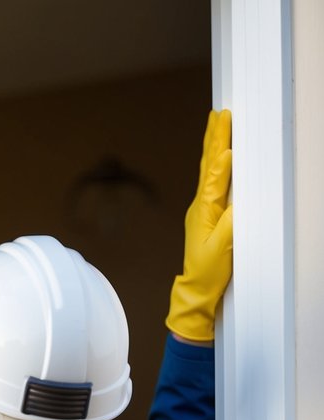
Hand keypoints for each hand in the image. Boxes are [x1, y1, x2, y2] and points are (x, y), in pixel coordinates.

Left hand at [167, 109, 233, 342]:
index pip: (213, 175)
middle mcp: (201, 206)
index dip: (220, 153)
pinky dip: (216, 163)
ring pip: (209, 170)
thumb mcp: (223, 249)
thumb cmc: (209, 273)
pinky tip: (218, 155)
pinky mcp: (208, 214)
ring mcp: (203, 209)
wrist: (197, 290)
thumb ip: (230, 222)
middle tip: (218, 113)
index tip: (225, 132)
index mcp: (204, 211)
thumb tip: (237, 197)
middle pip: (208, 165)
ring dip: (213, 145)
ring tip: (216, 123)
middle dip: (214, 138)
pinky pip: (212, 182)